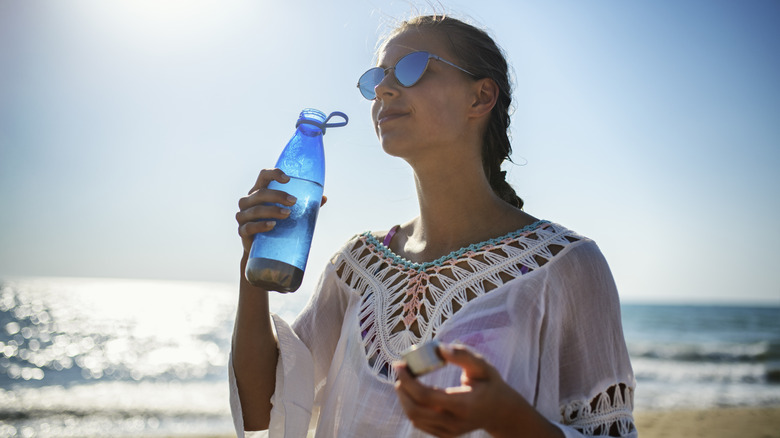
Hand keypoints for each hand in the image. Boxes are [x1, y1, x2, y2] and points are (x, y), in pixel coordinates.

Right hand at [236, 168, 326, 252]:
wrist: (263, 250)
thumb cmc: (277, 225)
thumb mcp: (289, 212)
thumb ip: (305, 205)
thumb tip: (323, 198)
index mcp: (259, 191)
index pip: (263, 176)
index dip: (274, 174)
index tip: (288, 179)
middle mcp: (248, 201)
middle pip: (260, 193)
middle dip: (278, 195)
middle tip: (293, 201)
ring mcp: (243, 216)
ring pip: (255, 209)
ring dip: (272, 210)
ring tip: (287, 214)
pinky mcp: (243, 231)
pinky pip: (249, 227)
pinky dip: (261, 225)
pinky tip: (272, 225)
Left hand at [394, 344, 560, 437]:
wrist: (502, 412)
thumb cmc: (490, 384)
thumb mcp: (483, 366)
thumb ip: (463, 355)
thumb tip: (439, 349)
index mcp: (463, 404)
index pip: (426, 396)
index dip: (408, 381)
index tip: (399, 365)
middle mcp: (454, 422)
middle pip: (415, 410)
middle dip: (401, 389)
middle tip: (400, 370)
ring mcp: (449, 431)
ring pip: (415, 418)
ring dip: (403, 397)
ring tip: (405, 379)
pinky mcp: (445, 435)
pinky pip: (420, 422)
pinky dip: (411, 406)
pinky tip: (412, 391)